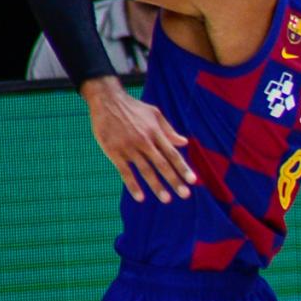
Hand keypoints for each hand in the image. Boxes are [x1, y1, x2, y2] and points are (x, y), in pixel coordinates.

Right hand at [82, 76, 196, 202]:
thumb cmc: (133, 108)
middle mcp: (144, 141)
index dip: (183, 168)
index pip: (172, 154)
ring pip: (145, 170)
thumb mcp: (155, 114)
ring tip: (167, 199)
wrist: (107, 100)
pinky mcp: (114, 152)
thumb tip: (184, 142)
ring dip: (156, 186)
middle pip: (162, 164)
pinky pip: (125, 172)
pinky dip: (133, 185)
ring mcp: (129, 147)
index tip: (193, 181)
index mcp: (155, 133)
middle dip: (174, 180)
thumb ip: (169, 130)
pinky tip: (141, 197)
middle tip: (185, 195)